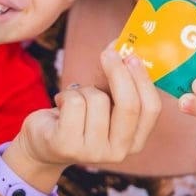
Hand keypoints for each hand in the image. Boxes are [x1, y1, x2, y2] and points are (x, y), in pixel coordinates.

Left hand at [15, 45, 161, 169]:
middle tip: (109, 53)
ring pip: (97, 100)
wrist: (44, 143)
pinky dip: (67, 94)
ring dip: (84, 89)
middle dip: (119, 73)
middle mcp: (119, 152)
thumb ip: (117, 76)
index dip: (143, 80)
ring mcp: (93, 152)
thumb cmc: (81, 116)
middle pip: (129, 105)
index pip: (151, 109)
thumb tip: (120, 43)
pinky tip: (61, 103)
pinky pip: (74, 103)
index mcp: (135, 141)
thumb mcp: (104, 99)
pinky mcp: (67, 146)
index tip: (132, 56)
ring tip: (76, 97)